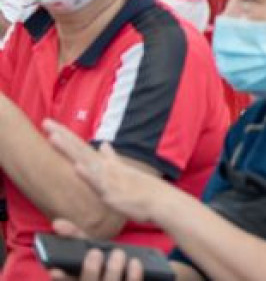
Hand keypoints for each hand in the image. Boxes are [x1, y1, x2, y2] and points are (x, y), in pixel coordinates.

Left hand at [45, 120, 159, 223]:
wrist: (161, 201)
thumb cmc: (143, 190)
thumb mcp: (125, 171)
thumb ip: (112, 158)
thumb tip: (104, 145)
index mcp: (106, 163)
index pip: (82, 146)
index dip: (67, 136)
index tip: (51, 125)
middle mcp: (106, 167)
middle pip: (80, 149)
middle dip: (63, 135)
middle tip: (46, 122)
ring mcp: (109, 179)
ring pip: (86, 161)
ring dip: (70, 150)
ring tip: (54, 138)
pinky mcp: (113, 194)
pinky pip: (99, 184)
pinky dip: (88, 175)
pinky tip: (77, 167)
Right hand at [47, 220, 145, 280]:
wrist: (128, 270)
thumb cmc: (105, 259)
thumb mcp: (90, 249)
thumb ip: (76, 237)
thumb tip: (58, 223)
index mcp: (80, 278)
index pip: (68, 280)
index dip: (61, 278)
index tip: (55, 270)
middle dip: (90, 271)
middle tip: (95, 253)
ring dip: (113, 271)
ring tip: (118, 253)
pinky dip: (133, 275)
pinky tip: (134, 262)